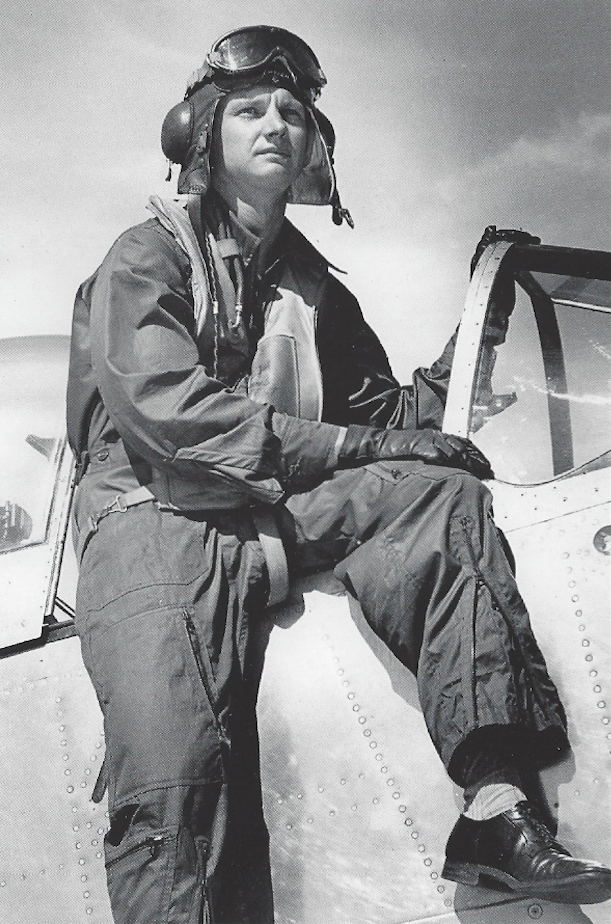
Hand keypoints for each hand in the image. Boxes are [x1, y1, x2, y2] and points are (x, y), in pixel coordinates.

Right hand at [339, 426, 493, 479]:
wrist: (378, 444)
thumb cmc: (394, 452)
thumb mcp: (417, 454)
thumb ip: (430, 458)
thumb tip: (445, 469)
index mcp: (435, 437)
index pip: (460, 443)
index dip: (475, 453)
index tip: (486, 464)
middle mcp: (435, 436)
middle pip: (462, 446)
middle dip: (477, 458)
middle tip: (490, 469)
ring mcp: (429, 440)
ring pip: (456, 449)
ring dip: (470, 461)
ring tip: (482, 471)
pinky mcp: (422, 446)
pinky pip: (442, 453)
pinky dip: (454, 460)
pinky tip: (463, 468)